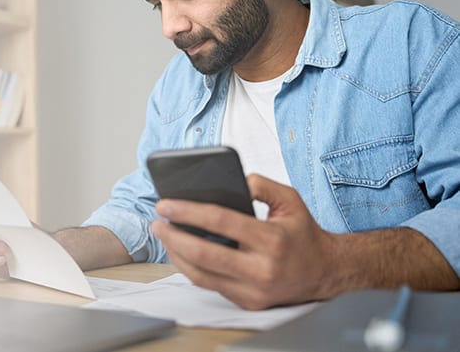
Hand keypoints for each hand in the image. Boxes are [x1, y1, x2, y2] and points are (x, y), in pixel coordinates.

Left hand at [151, 174, 336, 309]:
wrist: (326, 273)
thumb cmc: (303, 233)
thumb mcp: (290, 200)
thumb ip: (262, 185)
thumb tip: (233, 180)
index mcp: (272, 240)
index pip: (221, 222)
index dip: (188, 211)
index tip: (166, 204)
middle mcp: (261, 269)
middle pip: (204, 253)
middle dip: (173, 236)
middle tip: (156, 221)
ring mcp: (253, 291)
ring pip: (201, 275)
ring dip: (176, 254)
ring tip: (164, 234)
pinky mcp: (248, 302)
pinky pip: (210, 285)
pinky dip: (190, 268)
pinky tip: (180, 251)